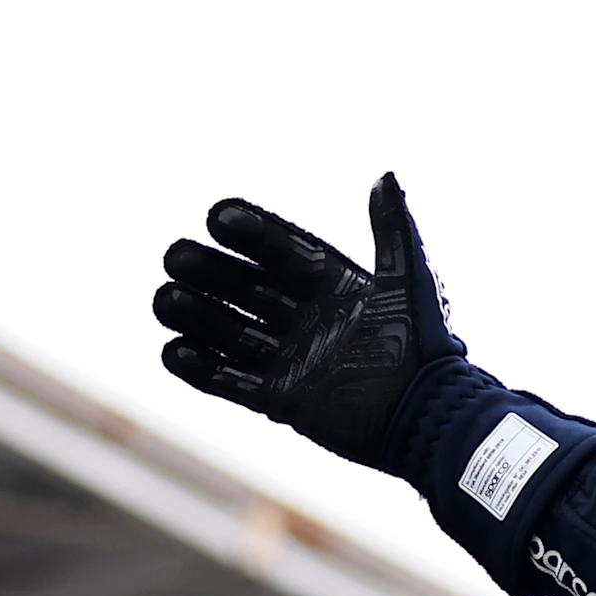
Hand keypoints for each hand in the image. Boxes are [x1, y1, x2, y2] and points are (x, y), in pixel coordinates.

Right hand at [153, 174, 461, 466]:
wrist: (430, 419)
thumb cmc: (424, 349)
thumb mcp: (410, 285)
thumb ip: (394, 232)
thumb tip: (386, 176)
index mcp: (333, 287)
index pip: (282, 251)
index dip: (252, 232)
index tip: (218, 215)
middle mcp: (307, 319)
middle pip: (245, 288)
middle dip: (210, 272)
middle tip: (177, 256)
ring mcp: (292, 359)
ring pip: (230, 332)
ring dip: (197, 315)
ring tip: (166, 299)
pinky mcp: (282, 400)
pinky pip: (232, 382)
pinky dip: (202, 369)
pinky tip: (173, 351)